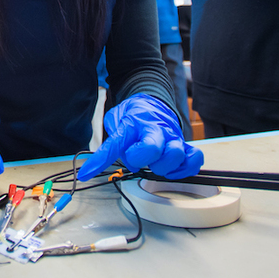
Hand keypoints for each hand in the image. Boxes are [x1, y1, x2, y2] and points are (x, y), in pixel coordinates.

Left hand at [78, 93, 202, 180]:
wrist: (153, 102)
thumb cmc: (132, 115)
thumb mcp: (115, 119)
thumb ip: (113, 137)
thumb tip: (111, 158)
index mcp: (133, 123)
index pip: (114, 144)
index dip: (99, 161)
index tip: (85, 174)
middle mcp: (155, 130)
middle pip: (151, 149)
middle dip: (140, 160)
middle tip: (136, 160)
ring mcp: (172, 137)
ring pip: (174, 156)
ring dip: (162, 167)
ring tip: (154, 164)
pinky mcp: (185, 145)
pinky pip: (193, 160)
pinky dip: (184, 169)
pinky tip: (172, 169)